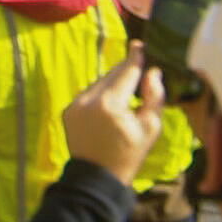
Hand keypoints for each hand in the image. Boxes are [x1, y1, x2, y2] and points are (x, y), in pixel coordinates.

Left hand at [64, 42, 164, 183]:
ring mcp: (75, 104)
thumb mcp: (150, 127)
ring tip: (127, 96)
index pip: (126, 72)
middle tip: (140, 68)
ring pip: (98, 83)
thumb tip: (152, 72)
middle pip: (111, 75)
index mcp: (110, 103)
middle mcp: (88, 99)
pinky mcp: (68, 110)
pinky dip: (100, 95)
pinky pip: (88, 95)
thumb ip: (153, 97)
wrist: (98, 177)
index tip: (140, 45)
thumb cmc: (129, 154)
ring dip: (112, 84)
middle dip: (125, 71)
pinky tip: (110, 108)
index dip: (135, 58)